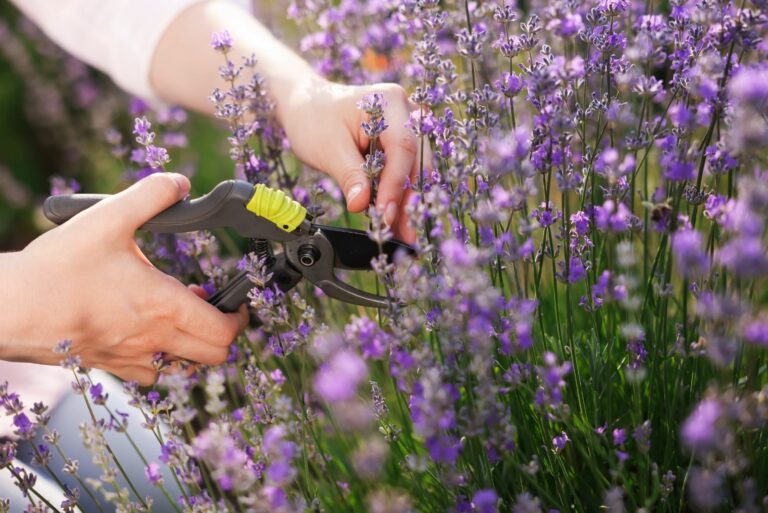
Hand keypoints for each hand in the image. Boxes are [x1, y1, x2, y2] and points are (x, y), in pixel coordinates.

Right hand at [0, 173, 247, 384]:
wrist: (8, 309)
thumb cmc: (56, 270)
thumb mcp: (108, 219)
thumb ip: (150, 196)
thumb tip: (180, 183)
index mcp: (164, 306)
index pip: (225, 331)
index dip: (240, 318)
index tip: (238, 302)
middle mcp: (154, 339)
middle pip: (214, 355)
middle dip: (223, 332)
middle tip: (212, 305)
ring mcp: (131, 358)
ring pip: (183, 367)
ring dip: (193, 344)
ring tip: (178, 314)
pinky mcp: (108, 366)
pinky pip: (150, 373)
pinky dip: (161, 357)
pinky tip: (146, 331)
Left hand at [279, 79, 431, 243]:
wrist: (305, 106)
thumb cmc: (313, 119)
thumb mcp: (329, 149)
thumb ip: (350, 176)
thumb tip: (361, 205)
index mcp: (389, 102)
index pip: (402, 148)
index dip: (396, 184)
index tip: (385, 214)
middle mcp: (406, 112)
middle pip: (417, 160)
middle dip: (409, 199)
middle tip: (404, 233)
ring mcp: (407, 127)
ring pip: (416, 170)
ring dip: (408, 202)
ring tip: (400, 233)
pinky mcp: (401, 144)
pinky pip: (406, 172)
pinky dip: (399, 196)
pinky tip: (395, 220)